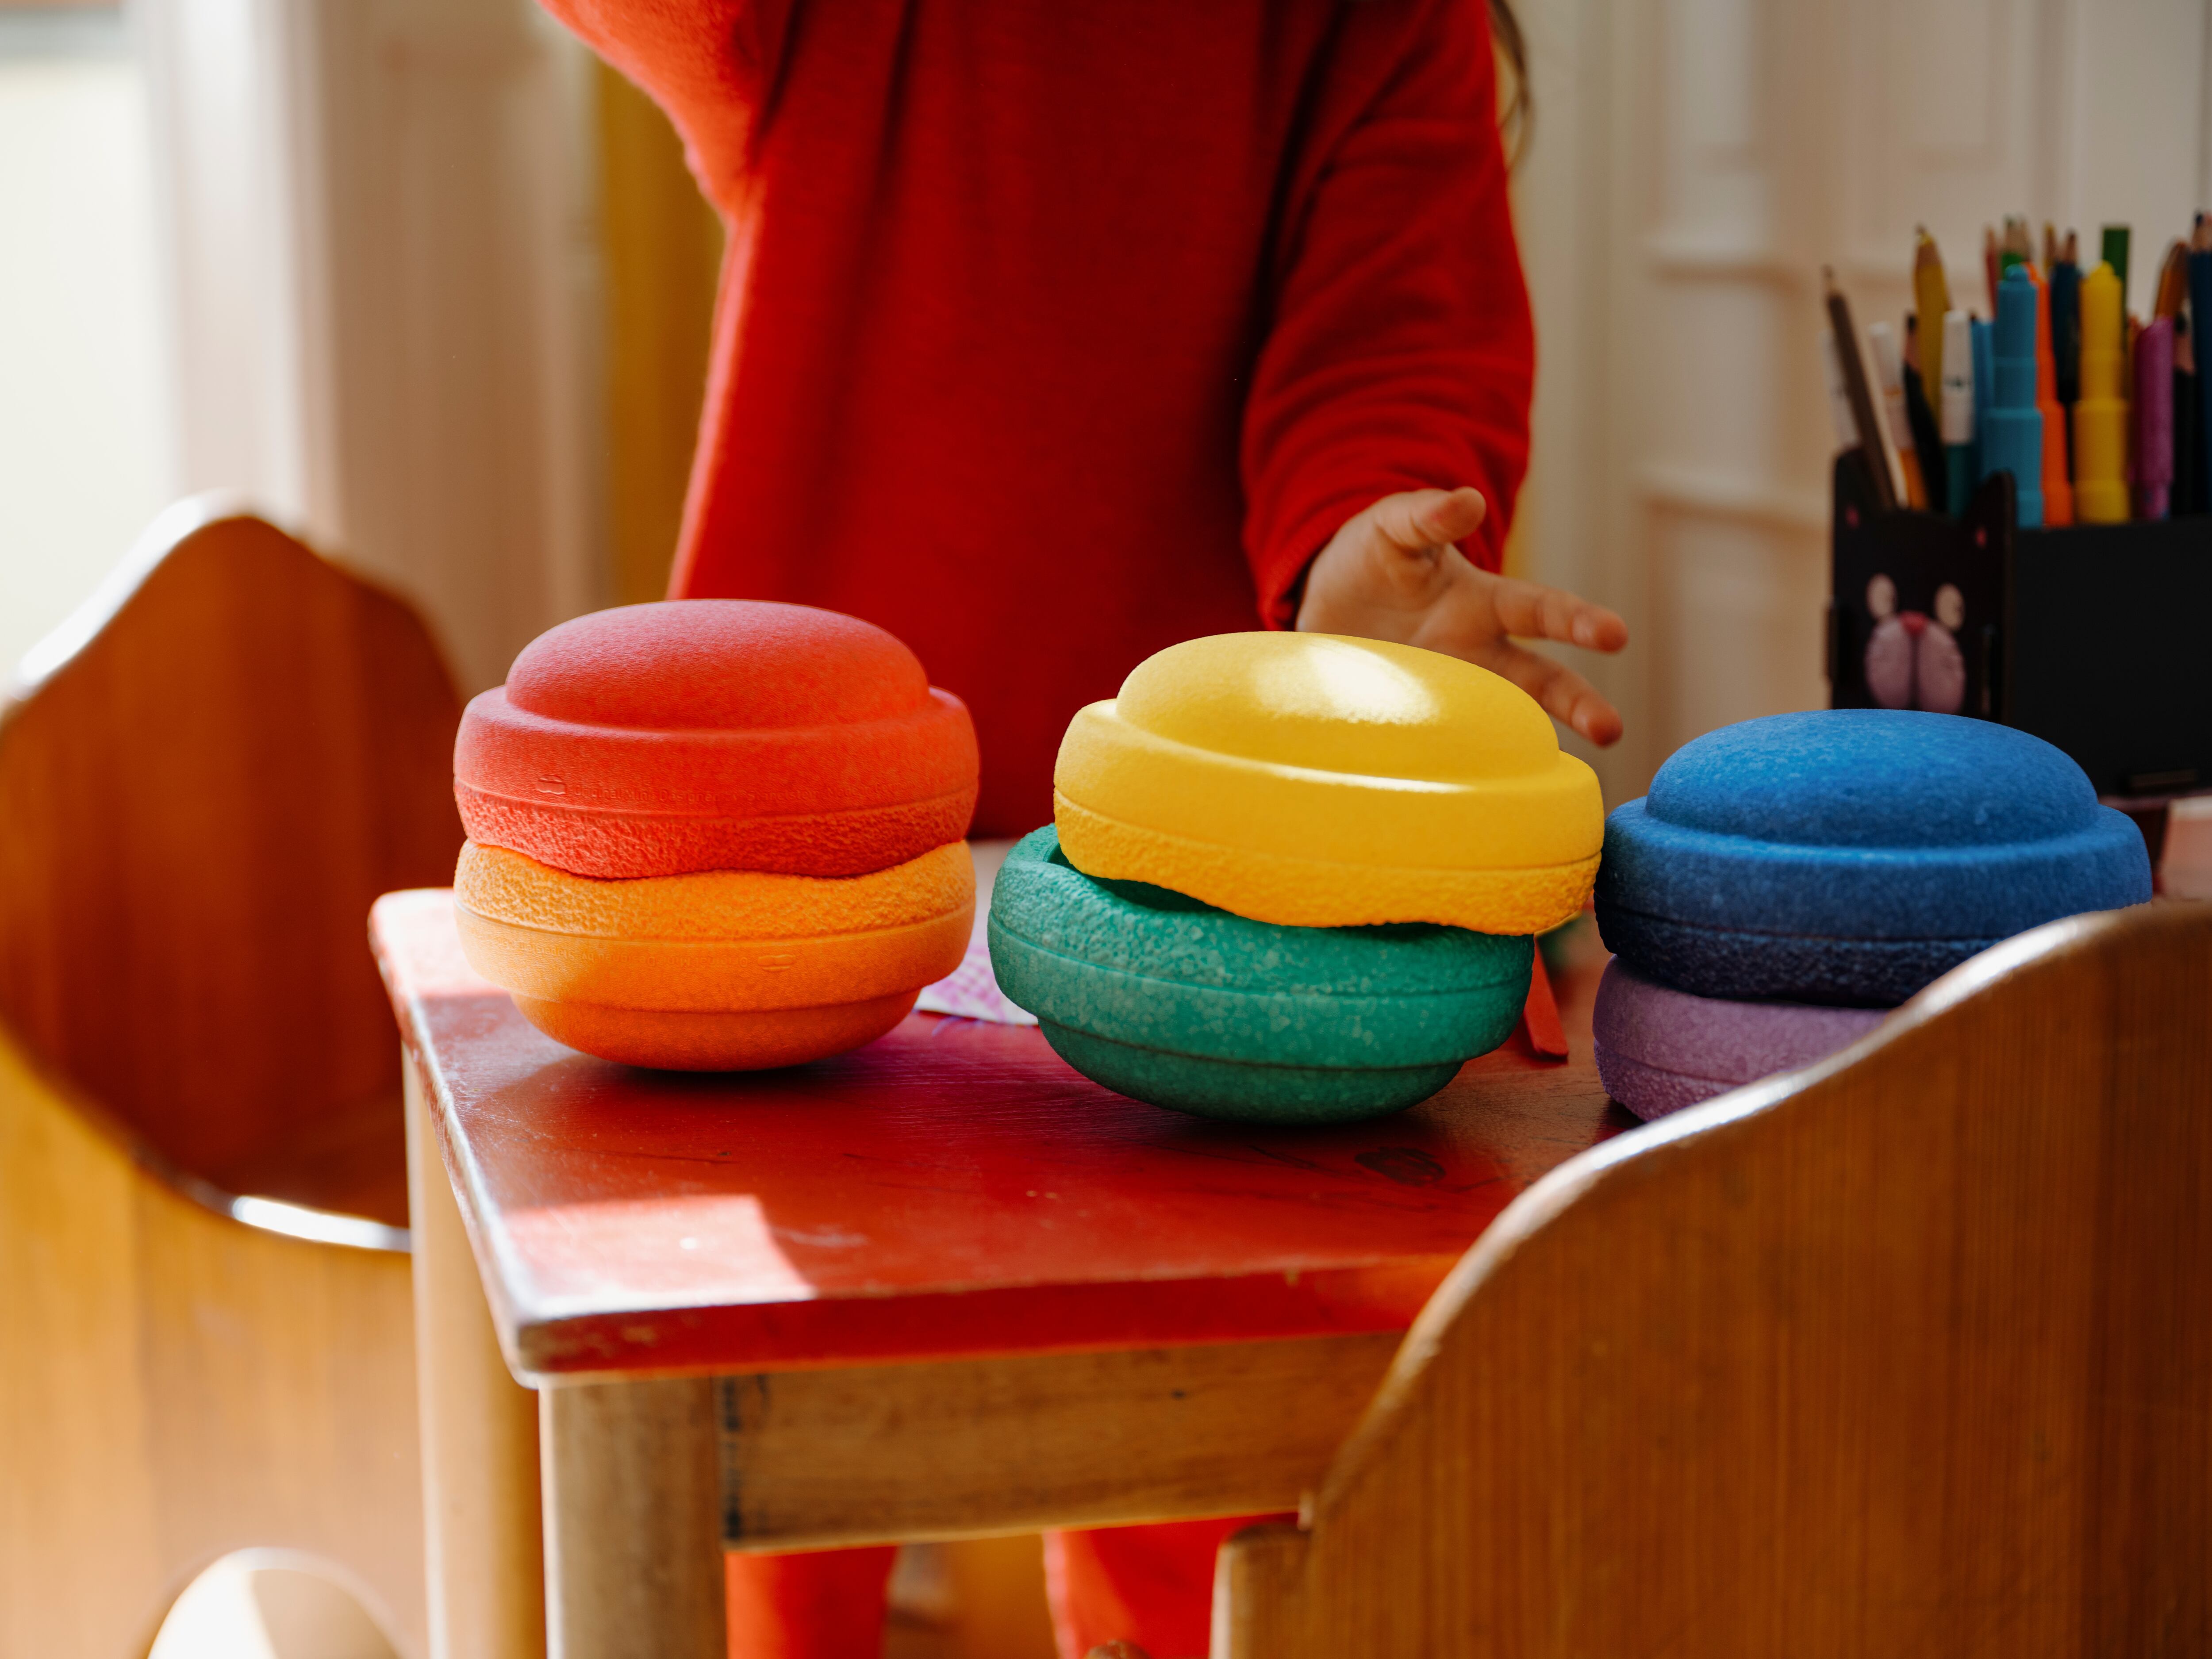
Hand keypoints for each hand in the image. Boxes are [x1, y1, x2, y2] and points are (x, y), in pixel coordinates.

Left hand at [1294, 486, 1628, 744]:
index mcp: (1480, 605)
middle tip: (1610, 729)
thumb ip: (1425, 516)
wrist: (1322, 604)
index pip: (1539, 611)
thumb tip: (1467, 501)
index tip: (1615, 636)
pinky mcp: (1412, 725)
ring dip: (1527, 747)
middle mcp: (1476, 656)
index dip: (1576, 621)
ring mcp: (1448, 695)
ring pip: (1500, 725)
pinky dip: (1456, 770)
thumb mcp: (1391, 528)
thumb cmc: (1373, 558)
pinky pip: (1440, 750)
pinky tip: (1472, 798)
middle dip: (1576, 702)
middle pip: (1537, 682)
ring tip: (1561, 775)